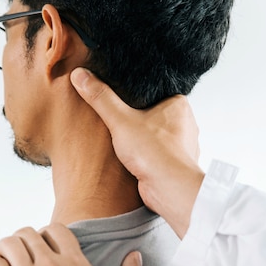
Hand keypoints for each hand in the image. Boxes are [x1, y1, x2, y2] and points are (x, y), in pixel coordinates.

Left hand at [0, 224, 145, 265]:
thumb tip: (135, 256)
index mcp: (76, 263)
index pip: (56, 230)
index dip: (47, 234)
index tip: (44, 245)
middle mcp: (51, 265)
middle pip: (28, 234)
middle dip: (23, 240)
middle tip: (21, 254)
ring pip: (8, 244)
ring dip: (4, 248)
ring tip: (3, 259)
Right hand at [70, 68, 204, 237]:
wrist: (169, 190)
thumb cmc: (155, 154)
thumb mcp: (121, 120)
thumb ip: (101, 98)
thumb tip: (81, 75)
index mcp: (179, 106)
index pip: (156, 91)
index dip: (137, 93)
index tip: (121, 95)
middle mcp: (184, 125)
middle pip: (155, 114)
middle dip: (138, 118)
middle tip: (118, 116)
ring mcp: (180, 147)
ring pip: (156, 136)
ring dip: (141, 139)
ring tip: (122, 137)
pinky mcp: (172, 165)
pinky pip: (155, 155)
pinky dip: (144, 156)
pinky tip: (131, 157)